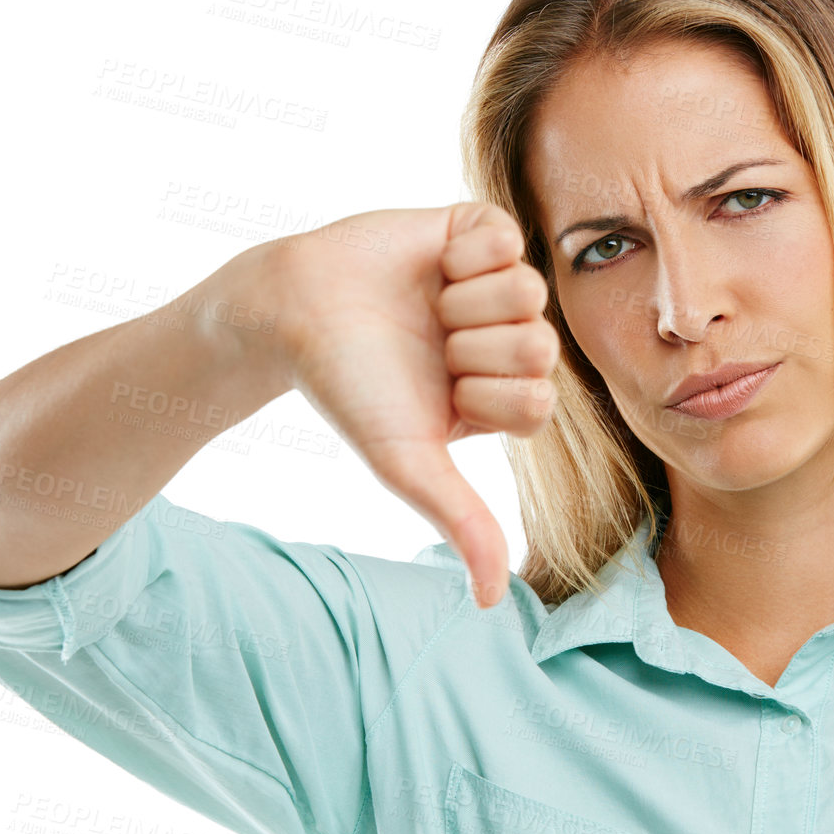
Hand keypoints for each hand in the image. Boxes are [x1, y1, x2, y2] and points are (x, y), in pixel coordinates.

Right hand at [243, 202, 558, 607]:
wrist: (290, 311)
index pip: (542, 401)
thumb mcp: (407, 463)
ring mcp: (493, 285)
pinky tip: (433, 264)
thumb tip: (492, 602)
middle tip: (433, 345)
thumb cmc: (348, 390)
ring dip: (468, 302)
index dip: (490, 396)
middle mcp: (503, 341)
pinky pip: (508, 236)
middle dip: (478, 350)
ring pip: (529, 291)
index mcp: (498, 396)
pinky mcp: (474, 231)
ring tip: (429, 305)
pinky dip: (466, 253)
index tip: (443, 391)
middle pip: (543, 346)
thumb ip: (462, 523)